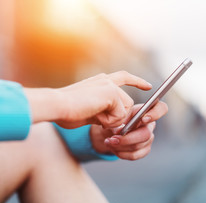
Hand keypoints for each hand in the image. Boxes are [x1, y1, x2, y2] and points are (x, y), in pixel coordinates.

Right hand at [25, 71, 151, 127]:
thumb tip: (114, 120)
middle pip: (128, 102)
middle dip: (118, 117)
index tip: (149, 87)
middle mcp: (106, 80)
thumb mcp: (89, 112)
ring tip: (93, 116)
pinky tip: (95, 116)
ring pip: (125, 110)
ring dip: (111, 120)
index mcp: (99, 82)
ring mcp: (109, 85)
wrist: (57, 106)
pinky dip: (109, 121)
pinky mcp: (111, 92)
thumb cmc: (66, 111)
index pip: (124, 77)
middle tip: (101, 121)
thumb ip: (102, 112)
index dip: (137, 82)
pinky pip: (121, 114)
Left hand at [91, 102, 167, 159]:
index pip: (161, 108)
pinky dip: (121, 153)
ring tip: (108, 142)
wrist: (109, 132)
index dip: (156, 114)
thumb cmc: (115, 121)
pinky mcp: (144, 150)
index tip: (143, 118)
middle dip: (127, 139)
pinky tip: (113, 148)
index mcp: (145, 112)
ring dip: (120, 147)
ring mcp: (149, 139)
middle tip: (112, 139)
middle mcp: (149, 125)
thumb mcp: (116, 116)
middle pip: (146, 134)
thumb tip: (120, 130)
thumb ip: (120, 121)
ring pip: (138, 146)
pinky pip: (134, 155)